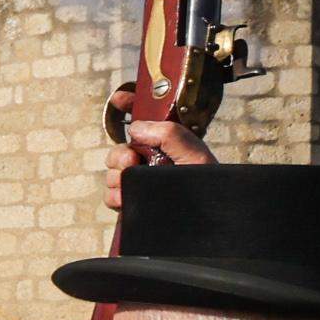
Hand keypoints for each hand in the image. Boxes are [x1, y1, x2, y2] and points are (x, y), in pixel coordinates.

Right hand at [102, 104, 217, 208]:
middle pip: (120, 150)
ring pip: (112, 172)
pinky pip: (111, 195)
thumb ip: (170, 135)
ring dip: (117, 177)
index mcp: (167, 146)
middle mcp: (151, 162)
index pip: (145, 121)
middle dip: (120, 155)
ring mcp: (140, 182)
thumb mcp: (196, 156)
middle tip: (131, 162)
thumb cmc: (208, 187)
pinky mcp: (133, 202)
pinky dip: (115, 196)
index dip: (130, 106)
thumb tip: (136, 128)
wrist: (208, 219)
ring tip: (132, 184)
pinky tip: (126, 199)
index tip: (120, 100)